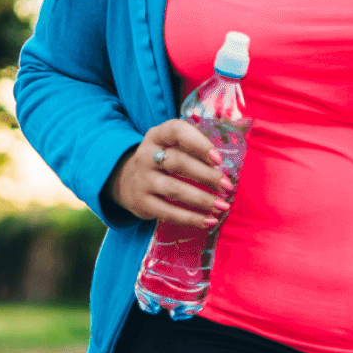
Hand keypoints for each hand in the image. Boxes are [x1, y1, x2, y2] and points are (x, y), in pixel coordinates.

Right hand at [104, 119, 232, 229]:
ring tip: (222, 206)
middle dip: (206, 175)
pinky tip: (209, 221)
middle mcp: (146, 155)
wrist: (126, 181)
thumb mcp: (170, 146)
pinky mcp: (141, 202)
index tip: (219, 159)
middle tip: (227, 186)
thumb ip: (193, 150)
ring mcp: (142, 180)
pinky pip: (168, 212)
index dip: (199, 143)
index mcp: (156, 136)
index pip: (177, 131)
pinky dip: (191, 218)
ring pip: (174, 189)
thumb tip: (225, 170)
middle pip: (178, 162)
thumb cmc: (162, 161)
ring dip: (202, 199)